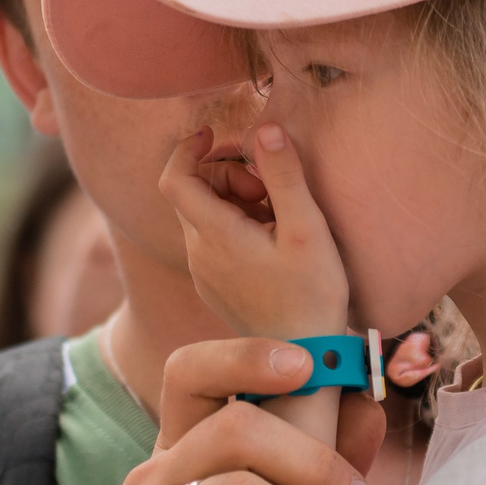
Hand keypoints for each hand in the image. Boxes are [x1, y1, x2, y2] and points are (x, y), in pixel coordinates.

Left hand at [160, 123, 348, 339]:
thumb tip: (264, 128)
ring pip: (202, 216)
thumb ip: (284, 174)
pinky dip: (233, 226)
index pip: (174, 177)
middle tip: (269, 190)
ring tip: (275, 217)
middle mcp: (199, 253)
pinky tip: (269, 242)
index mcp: (216, 234)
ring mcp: (203, 272)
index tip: (214, 133)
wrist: (304, 356)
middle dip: (226, 175)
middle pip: (192, 192)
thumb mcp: (306, 228)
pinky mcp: (213, 286)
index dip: (187, 148)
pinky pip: (211, 241)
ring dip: (232, 201)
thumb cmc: (311, 293)